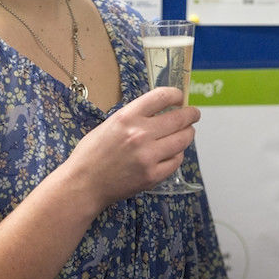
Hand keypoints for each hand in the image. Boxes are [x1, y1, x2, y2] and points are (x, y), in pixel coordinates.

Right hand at [66, 86, 198, 207]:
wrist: (84, 184)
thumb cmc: (92, 153)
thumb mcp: (110, 124)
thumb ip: (135, 116)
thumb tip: (161, 110)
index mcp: (127, 117)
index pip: (162, 97)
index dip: (176, 95)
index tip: (180, 97)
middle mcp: (140, 134)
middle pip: (179, 118)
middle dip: (191, 114)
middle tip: (194, 114)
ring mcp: (148, 156)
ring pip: (183, 139)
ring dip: (188, 134)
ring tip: (186, 133)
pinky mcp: (153, 175)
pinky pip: (177, 160)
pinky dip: (177, 155)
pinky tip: (172, 153)